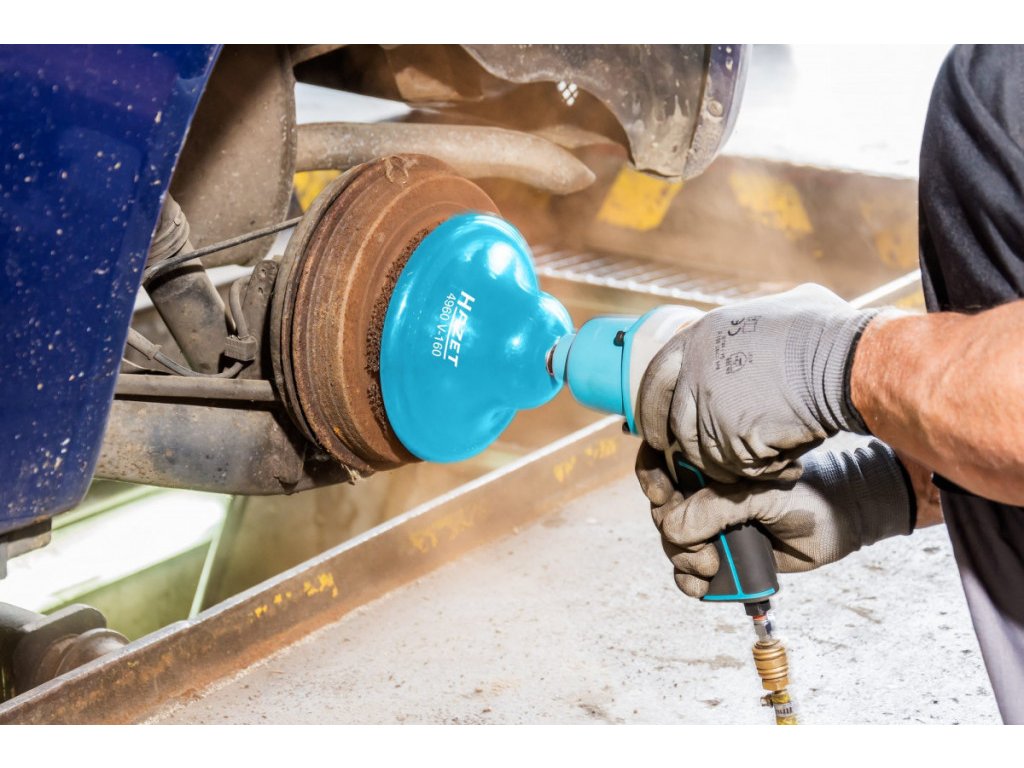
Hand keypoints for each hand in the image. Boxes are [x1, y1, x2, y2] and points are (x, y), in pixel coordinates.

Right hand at [634, 432, 915, 598]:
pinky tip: (702, 584)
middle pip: (662, 511)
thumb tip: (672, 530)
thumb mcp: (757, 495)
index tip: (662, 496)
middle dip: (673, 532)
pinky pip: (688, 571)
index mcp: (710, 464)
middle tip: (702, 547)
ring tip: (710, 566)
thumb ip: (713, 508)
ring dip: (682, 559)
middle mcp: (705, 493)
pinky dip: (689, 581)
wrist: (843, 522)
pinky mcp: (723, 555)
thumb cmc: (806, 495)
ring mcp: (713, 525)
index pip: (660, 462)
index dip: (651, 479)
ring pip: (673, 543)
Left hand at [637, 284, 887, 482]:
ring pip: (703, 452)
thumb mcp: (778, 306)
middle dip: (682, 447)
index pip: (657, 377)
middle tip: (697, 462)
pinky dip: (757, 473)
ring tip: (757, 464)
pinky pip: (734, 468)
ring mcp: (710, 406)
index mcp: (699, 336)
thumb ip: (752, 323)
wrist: (846, 361)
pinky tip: (782, 467)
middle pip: (675, 423)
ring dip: (726, 464)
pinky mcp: (731, 437)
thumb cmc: (826, 330)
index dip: (657, 404)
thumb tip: (754, 321)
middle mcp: (695, 370)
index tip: (662, 423)